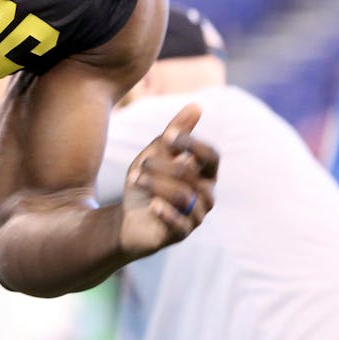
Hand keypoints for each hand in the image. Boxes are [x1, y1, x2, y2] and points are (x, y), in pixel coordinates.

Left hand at [119, 104, 216, 257]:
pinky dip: (165, 212)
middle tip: (142, 163)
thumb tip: (197, 105)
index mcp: (204, 174)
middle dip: (162, 165)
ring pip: (183, 196)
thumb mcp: (156, 154)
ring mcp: (196, 216)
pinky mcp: (181, 234)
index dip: (192, 144)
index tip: (168, 135)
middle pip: (191, 174)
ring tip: (135, 179)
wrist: (127, 219)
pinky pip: (179, 224)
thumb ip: (175, 132)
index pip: (211, 156)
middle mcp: (206, 195)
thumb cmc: (147, 183)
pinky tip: (152, 204)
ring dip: (155, 184)